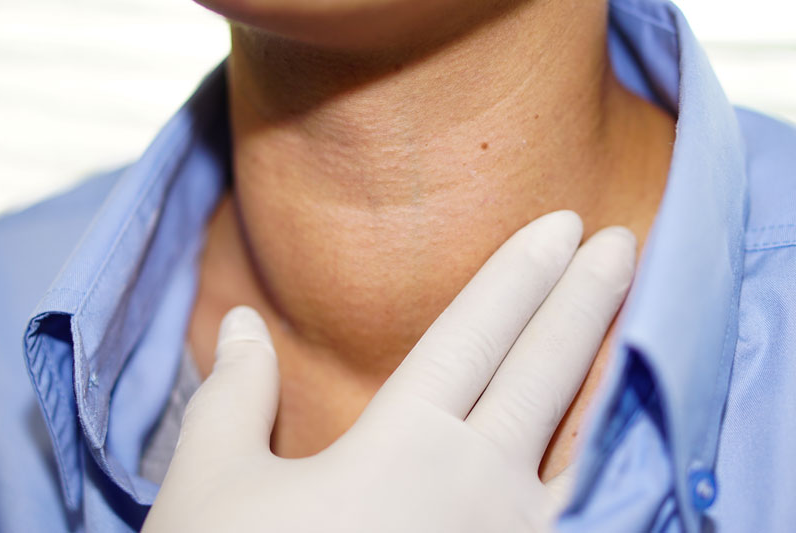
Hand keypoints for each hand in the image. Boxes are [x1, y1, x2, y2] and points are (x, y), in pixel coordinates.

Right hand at [142, 211, 635, 532]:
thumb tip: (238, 324)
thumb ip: (232, 398)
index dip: (518, 273)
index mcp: (398, 448)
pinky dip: (604, 464)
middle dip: (583, 298)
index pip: (474, 333)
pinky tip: (615, 443)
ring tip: (638, 324)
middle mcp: (473, 487)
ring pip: (583, 440)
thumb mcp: (210, 488)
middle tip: (618, 241)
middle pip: (543, 370)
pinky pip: (582, 512)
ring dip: (608, 373)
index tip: (557, 225)